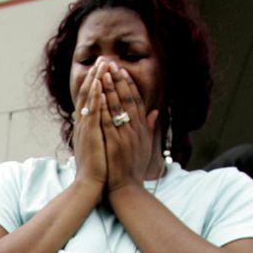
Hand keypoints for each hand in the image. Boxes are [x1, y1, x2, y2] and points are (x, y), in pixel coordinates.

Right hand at [72, 65, 107, 193]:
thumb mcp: (100, 147)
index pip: (90, 100)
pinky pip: (92, 113)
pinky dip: (95, 98)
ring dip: (95, 81)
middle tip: (102, 58)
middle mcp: (83, 125)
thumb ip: (103, 133)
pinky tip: (100, 85)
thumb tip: (105, 125)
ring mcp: (85, 129)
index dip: (96, 83)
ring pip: (89, 100)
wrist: (90, 186)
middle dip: (95, 76)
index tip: (102, 69)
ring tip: (102, 65)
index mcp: (87, 127)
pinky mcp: (89, 136)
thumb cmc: (98, 170)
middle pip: (88, 95)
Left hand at [98, 61, 159, 192]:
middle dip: (118, 80)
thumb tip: (155, 112)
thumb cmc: (134, 168)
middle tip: (111, 64)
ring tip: (103, 72)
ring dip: (110, 88)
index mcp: (142, 128)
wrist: (127, 188)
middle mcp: (135, 129)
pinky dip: (103, 107)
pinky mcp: (115, 143)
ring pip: (117, 106)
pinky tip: (98, 95)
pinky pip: (108, 121)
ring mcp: (125, 135)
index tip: (122, 70)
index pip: (136, 100)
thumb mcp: (146, 145)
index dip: (129, 84)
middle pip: (127, 99)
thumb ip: (150, 127)